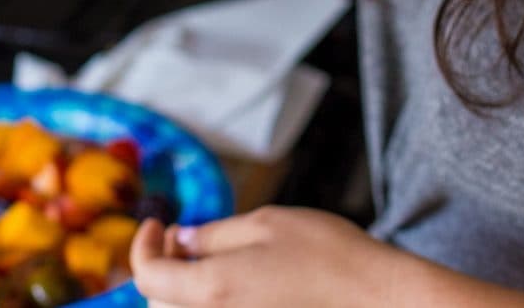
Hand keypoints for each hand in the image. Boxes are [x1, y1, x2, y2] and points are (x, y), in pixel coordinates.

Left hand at [130, 206, 400, 307]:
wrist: (380, 300)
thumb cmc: (329, 256)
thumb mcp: (268, 225)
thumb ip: (215, 234)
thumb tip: (182, 241)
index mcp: (210, 290)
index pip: (147, 276)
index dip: (143, 246)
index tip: (157, 224)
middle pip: (159, 303)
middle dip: (162, 268)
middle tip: (183, 240)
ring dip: (183, 291)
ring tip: (210, 263)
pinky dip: (214, 303)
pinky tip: (235, 286)